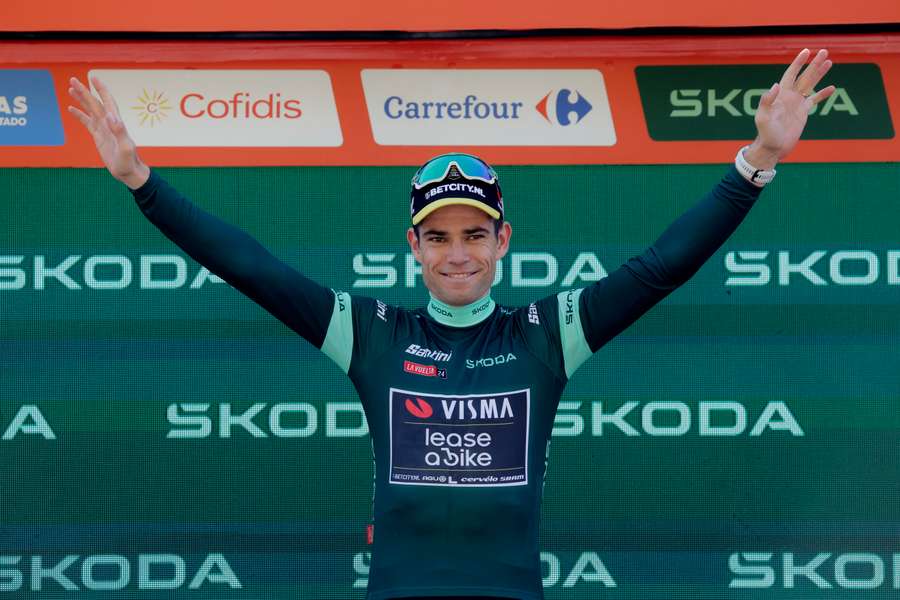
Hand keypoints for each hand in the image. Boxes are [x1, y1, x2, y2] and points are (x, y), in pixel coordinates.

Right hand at [67, 76, 149, 189]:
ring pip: (90, 110)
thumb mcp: (125, 147)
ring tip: (70, 88)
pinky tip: (71, 108)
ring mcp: (103, 129)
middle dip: (84, 91)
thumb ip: (119, 132)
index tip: (93, 77)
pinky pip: (87, 122)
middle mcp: (109, 123)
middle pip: (95, 103)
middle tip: (73, 79)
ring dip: (81, 99)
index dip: (101, 89)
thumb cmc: (129, 161)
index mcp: (115, 123)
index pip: (107, 101)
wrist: (128, 172)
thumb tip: (110, 116)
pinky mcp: (98, 136)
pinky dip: (79, 114)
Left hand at [744, 48, 835, 169]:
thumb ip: (766, 102)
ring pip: (810, 85)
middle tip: (824, 51)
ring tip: (829, 62)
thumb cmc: (766, 134)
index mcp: (780, 96)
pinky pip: (814, 100)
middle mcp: (789, 97)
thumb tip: (776, 85)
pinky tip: (832, 87)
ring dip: (819, 74)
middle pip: (804, 76)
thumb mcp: (762, 118)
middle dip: (813, 64)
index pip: (790, 75)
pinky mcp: (802, 113)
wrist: (773, 148)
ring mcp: (796, 104)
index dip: (798, 63)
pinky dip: (822, 94)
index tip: (806, 51)